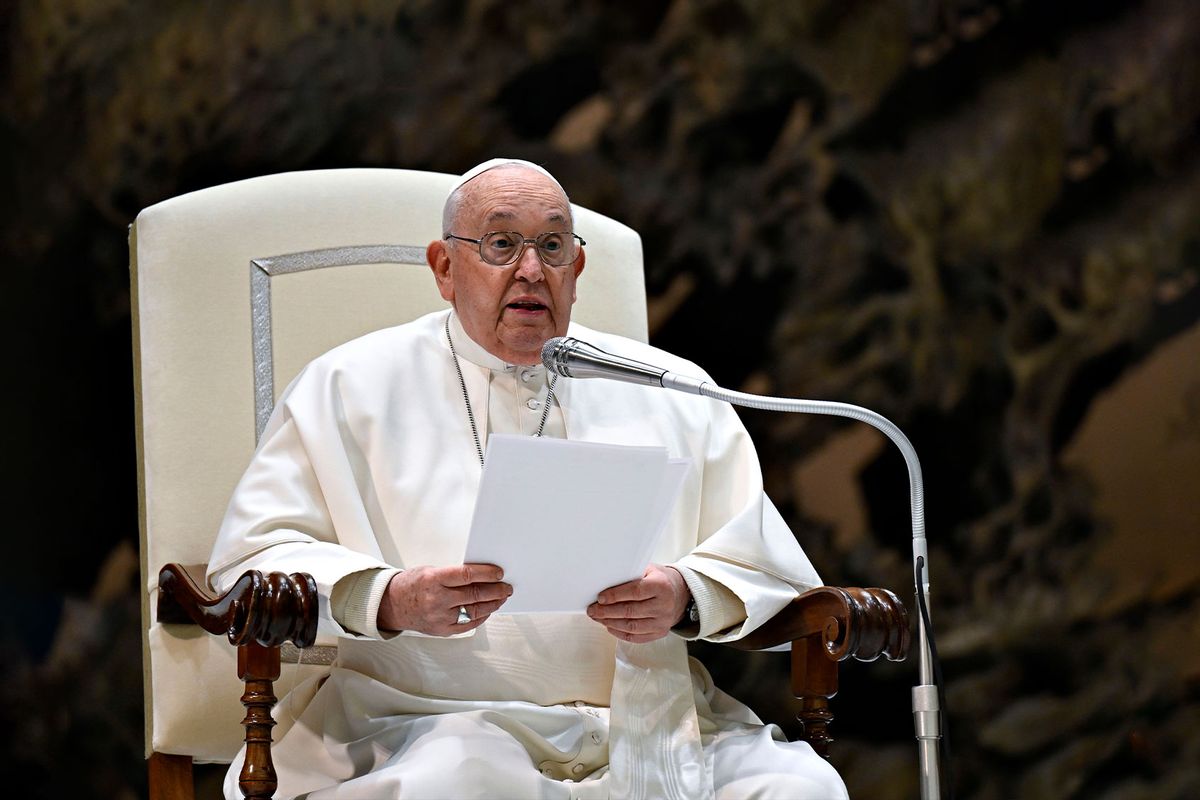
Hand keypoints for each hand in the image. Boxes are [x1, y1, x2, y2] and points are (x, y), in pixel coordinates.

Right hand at [377, 564, 511, 635]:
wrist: (392, 606)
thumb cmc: (411, 585)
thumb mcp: (430, 571)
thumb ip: (454, 574)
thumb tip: (481, 576)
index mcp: (433, 580)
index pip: (467, 575)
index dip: (487, 574)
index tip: (499, 573)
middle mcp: (437, 600)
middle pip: (474, 594)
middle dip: (495, 590)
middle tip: (506, 587)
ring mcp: (440, 617)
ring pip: (475, 611)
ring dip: (492, 604)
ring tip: (501, 598)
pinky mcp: (442, 630)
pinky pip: (468, 625)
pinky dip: (481, 617)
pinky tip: (488, 610)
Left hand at [587, 564, 689, 642]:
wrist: (680, 593)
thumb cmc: (660, 580)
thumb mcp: (649, 570)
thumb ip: (631, 575)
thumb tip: (605, 582)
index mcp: (661, 586)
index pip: (635, 592)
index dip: (615, 595)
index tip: (600, 598)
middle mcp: (664, 605)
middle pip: (630, 611)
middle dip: (607, 611)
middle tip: (592, 610)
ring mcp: (663, 621)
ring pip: (631, 626)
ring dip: (610, 623)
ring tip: (598, 618)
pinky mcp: (660, 633)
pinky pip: (636, 637)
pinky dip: (620, 633)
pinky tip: (609, 626)